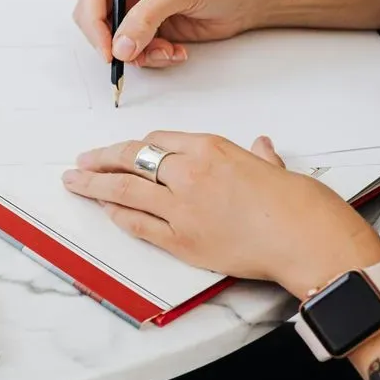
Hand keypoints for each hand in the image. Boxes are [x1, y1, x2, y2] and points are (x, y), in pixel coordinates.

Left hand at [61, 132, 379, 298]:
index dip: (135, 146)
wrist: (305, 238)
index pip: (156, 140)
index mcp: (209, 149)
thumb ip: (258, 157)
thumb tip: (259, 147)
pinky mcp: (179, 240)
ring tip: (74, 182)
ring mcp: (180, 208)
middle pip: (130, 159)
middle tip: (81, 161)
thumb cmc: (296, 204)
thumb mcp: (273, 167)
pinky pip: (138, 225)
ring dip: (93, 185)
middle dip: (100, 159)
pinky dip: (118, 216)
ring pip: (124, 190)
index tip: (122, 151)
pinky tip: (105, 210)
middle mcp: (188, 173)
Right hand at [73, 0, 261, 67]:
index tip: (107, 48)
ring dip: (139, 52)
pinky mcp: (148, 27)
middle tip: (131, 56)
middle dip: (115, 41)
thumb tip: (120, 44)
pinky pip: (134, 50)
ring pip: (115, 39)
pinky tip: (174, 50)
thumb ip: (145, 17)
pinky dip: (151, 56)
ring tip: (166, 50)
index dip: (94, 23)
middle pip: (96, 18)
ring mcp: (136, 5)